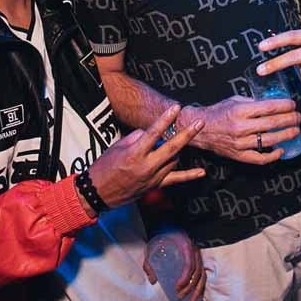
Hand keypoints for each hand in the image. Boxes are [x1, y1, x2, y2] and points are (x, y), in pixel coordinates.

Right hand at [88, 105, 205, 209]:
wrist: (98, 192)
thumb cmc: (105, 166)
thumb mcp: (117, 146)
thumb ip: (136, 137)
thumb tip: (150, 131)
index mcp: (135, 153)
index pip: (154, 132)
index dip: (166, 118)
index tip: (176, 108)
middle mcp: (146, 166)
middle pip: (172, 147)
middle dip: (187, 134)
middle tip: (199, 123)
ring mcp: (153, 177)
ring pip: (174, 160)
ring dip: (176, 150)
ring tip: (172, 144)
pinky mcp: (155, 186)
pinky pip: (175, 180)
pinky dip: (189, 176)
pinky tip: (202, 172)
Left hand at [144, 232, 205, 300]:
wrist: (169, 225)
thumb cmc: (161, 237)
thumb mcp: (152, 248)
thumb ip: (149, 263)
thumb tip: (153, 280)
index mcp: (186, 246)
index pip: (189, 265)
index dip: (185, 278)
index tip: (176, 288)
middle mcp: (195, 251)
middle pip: (197, 273)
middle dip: (189, 287)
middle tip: (179, 297)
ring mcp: (198, 255)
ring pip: (202, 275)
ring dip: (197, 290)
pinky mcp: (197, 259)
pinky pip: (202, 274)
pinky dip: (200, 285)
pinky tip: (196, 295)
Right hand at [182, 96, 300, 163]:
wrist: (200, 129)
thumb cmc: (218, 112)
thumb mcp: (235, 100)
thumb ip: (253, 102)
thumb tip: (272, 103)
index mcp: (240, 110)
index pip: (269, 107)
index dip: (285, 106)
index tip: (293, 105)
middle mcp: (240, 127)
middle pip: (272, 124)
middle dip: (290, 119)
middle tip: (298, 117)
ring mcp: (240, 143)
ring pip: (269, 141)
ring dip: (286, 135)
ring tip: (295, 131)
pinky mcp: (238, 155)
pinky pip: (259, 158)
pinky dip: (272, 156)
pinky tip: (281, 150)